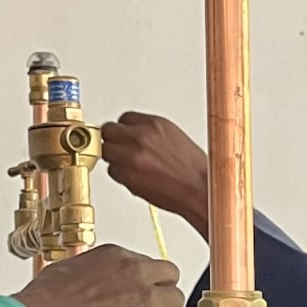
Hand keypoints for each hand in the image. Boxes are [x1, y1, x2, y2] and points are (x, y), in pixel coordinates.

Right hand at [11, 244, 183, 306]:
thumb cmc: (45, 300)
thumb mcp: (68, 270)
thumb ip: (92, 272)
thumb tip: (91, 281)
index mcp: (117, 257)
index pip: (151, 264)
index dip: (150, 281)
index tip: (145, 291)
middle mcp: (135, 274)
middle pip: (171, 279)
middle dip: (164, 295)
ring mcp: (143, 300)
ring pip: (174, 306)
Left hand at [102, 112, 211, 236]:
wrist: (199, 189)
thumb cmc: (191, 168)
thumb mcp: (173, 136)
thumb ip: (149, 131)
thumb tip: (133, 132)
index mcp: (154, 124)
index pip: (124, 118)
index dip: (124, 128)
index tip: (124, 134)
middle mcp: (141, 137)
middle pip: (109, 131)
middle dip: (113, 139)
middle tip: (119, 148)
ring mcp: (132, 156)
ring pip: (107, 152)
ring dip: (115, 159)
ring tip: (132, 166)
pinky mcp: (127, 176)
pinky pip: (112, 172)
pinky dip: (120, 176)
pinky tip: (136, 177)